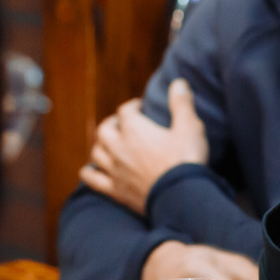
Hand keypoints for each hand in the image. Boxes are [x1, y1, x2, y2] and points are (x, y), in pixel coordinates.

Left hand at [79, 79, 208, 214]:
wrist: (180, 197)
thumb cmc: (186, 160)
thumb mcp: (190, 127)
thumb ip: (181, 104)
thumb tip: (178, 82)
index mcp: (135, 130)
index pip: (125, 111)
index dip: (132, 106)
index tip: (140, 108)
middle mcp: (119, 147)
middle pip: (104, 130)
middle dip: (112, 124)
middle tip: (122, 124)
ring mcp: (115, 170)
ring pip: (96, 152)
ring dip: (101, 145)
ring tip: (108, 144)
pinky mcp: (115, 190)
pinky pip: (93, 180)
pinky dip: (89, 173)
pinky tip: (89, 170)